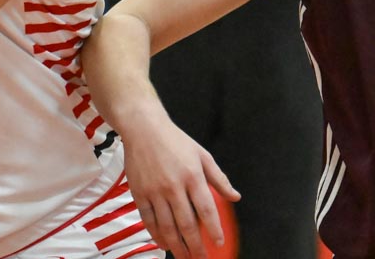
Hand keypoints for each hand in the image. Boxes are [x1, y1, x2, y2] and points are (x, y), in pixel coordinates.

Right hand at [121, 119, 239, 257]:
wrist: (143, 128)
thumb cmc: (174, 140)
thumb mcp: (202, 155)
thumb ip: (219, 179)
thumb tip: (235, 197)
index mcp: (192, 176)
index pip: (206, 210)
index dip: (214, 230)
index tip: (218, 243)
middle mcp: (173, 186)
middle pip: (186, 224)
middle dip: (195, 246)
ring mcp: (154, 190)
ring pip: (166, 226)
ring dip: (176, 245)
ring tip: (184, 257)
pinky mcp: (139, 192)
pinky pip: (148, 219)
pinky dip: (156, 234)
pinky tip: (163, 243)